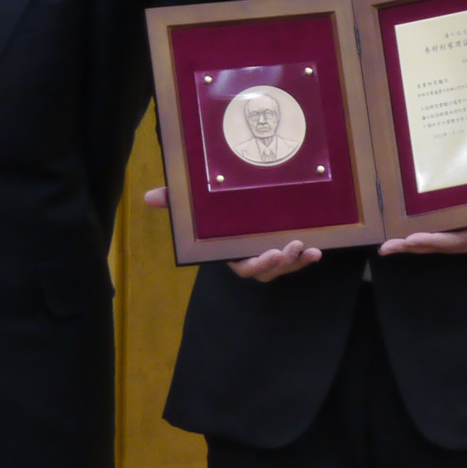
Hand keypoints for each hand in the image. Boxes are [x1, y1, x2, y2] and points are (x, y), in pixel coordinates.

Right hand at [142, 185, 323, 281]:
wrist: (240, 199)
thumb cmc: (213, 209)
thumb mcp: (196, 205)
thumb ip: (176, 201)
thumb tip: (148, 197)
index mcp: (233, 251)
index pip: (244, 266)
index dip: (255, 265)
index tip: (266, 255)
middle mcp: (254, 256)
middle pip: (268, 270)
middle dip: (278, 263)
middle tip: (286, 250)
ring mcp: (272, 252)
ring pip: (286, 265)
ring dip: (296, 260)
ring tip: (307, 249)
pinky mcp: (288, 246)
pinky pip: (299, 257)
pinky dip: (308, 257)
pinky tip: (318, 250)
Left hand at [379, 211, 466, 257]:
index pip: (458, 240)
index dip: (435, 240)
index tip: (413, 238)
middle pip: (441, 248)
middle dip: (413, 247)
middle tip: (388, 247)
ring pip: (440, 247)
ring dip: (415, 246)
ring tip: (390, 245)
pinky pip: (446, 242)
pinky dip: (428, 240)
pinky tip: (410, 237)